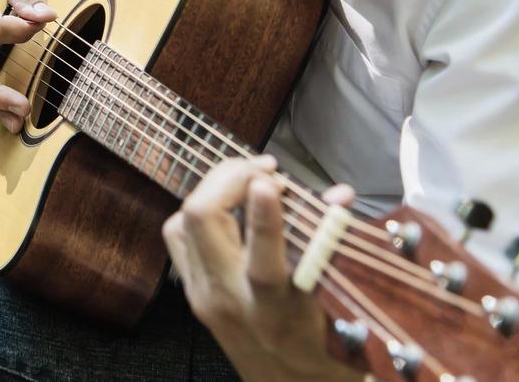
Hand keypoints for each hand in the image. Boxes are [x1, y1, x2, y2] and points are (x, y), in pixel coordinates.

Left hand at [162, 156, 363, 381]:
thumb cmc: (326, 348)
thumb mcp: (339, 304)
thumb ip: (335, 246)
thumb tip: (340, 196)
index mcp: (277, 314)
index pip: (263, 263)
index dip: (264, 218)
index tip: (269, 183)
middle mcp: (232, 303)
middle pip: (202, 223)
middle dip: (228, 179)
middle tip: (265, 170)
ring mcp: (204, 297)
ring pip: (183, 224)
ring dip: (213, 190)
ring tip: (248, 179)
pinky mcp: (192, 294)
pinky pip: (179, 238)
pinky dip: (199, 212)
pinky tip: (227, 206)